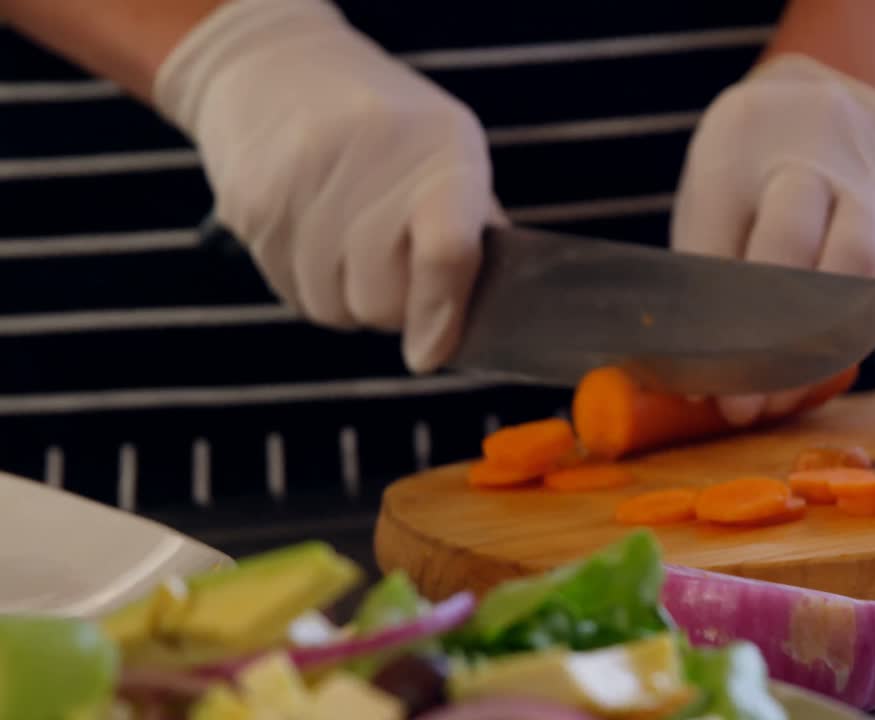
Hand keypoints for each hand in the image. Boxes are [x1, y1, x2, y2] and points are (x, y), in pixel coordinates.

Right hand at [154, 0, 500, 372]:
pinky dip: (308, 284)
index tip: (429, 354)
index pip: (447, 254)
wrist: (276, 65)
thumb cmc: (387, 124)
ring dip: (346, 300)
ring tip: (348, 246)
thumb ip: (472, 230)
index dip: (440, 318)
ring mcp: (305, 183)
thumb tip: (469, 321)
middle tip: (390, 268)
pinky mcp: (252, 205)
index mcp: (442, 151)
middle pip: (383, 301)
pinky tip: (311, 236)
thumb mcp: (447, 151)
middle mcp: (372, 162)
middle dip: (393, 306)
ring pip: (333, 309)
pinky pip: (289, 293)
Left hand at [671, 53, 874, 425]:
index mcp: (754, 144)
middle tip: (744, 408)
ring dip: (816, 358)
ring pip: (863, 284)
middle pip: (822, 260)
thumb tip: (697, 386)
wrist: (821, 104)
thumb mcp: (707, 201)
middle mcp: (831, 160)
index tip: (708, 386)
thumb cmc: (744, 167)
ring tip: (773, 404)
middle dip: (781, 348)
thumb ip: (703, 281)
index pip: (750, 244)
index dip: (731, 324)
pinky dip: (843, 346)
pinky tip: (806, 378)